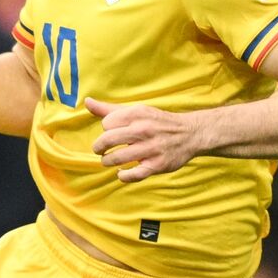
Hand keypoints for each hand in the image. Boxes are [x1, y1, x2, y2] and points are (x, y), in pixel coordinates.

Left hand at [87, 98, 203, 181]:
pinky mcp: (156, 165)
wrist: (190, 133)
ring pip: (116, 159)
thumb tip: (87, 101)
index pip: (106, 124)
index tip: (113, 132)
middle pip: (107, 140)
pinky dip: (123, 176)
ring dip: (108, 162)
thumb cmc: (157, 122)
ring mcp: (150, 148)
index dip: (106, 130)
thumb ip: (110, 109)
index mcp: (137, 113)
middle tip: (102, 150)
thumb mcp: (136, 110)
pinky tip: (122, 172)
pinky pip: (132, 175)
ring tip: (110, 160)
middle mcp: (143, 129)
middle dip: (99, 148)